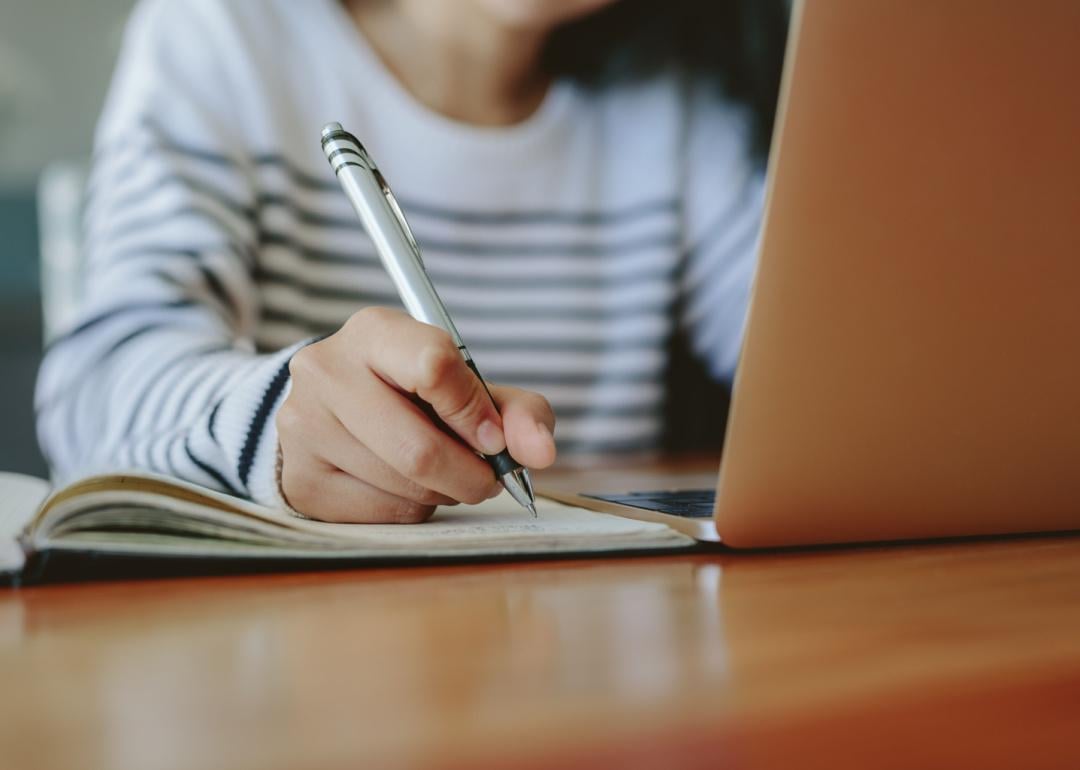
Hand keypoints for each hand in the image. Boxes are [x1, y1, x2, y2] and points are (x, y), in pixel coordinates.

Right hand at [276, 307, 556, 522]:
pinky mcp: (300, 479)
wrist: (336, 411)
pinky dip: (412, 510)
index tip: (492, 438)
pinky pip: (381, 514)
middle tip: (485, 478)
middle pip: (418, 448)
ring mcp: (304, 427)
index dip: (475, 412)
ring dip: (443, 493)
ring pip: (403, 486)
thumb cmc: (414, 393)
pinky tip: (405, 487)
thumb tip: (539, 453)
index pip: (433, 366)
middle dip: (469, 475)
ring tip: (442, 476)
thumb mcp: (471, 386)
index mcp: (374, 331)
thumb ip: (518, 412)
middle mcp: (326, 371)